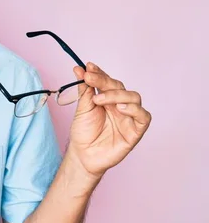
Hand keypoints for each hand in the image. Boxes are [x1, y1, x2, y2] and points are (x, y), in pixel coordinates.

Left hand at [66, 62, 151, 178]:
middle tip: (89, 78)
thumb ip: (84, 90)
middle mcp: (119, 105)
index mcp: (107, 99)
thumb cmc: (83, 133)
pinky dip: (135, 110)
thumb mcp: (82, 108)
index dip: (99, 73)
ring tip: (99, 99)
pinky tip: (120, 108)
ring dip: (117, 94)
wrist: (83, 155)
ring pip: (134, 98)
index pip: (107, 81)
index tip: (88, 67)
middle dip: (104, 81)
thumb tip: (79, 69)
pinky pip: (144, 117)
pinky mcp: (136, 131)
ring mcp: (128, 117)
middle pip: (119, 86)